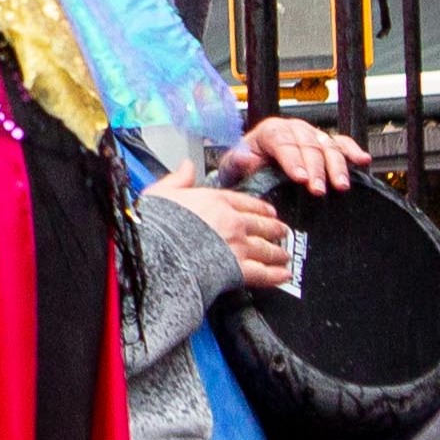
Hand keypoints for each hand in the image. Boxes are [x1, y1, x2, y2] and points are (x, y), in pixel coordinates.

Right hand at [148, 163, 293, 289]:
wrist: (157, 252)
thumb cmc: (156, 224)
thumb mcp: (162, 193)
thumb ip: (178, 179)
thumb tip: (187, 165)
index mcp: (215, 201)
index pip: (245, 202)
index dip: (259, 206)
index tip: (268, 210)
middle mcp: (232, 222)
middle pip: (261, 224)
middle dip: (274, 228)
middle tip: (281, 231)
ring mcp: (238, 246)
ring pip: (266, 249)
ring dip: (278, 252)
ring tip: (284, 255)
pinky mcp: (238, 269)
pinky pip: (264, 273)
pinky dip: (276, 274)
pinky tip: (283, 274)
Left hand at [230, 114, 362, 198]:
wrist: (253, 172)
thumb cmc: (244, 169)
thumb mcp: (233, 167)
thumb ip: (237, 161)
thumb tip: (246, 157)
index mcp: (270, 131)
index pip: (283, 141)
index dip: (293, 160)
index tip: (300, 178)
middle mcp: (293, 129)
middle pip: (309, 145)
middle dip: (315, 169)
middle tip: (318, 189)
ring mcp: (311, 135)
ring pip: (328, 145)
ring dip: (336, 166)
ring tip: (340, 185)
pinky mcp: (325, 144)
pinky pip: (342, 143)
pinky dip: (353, 151)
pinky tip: (362, 160)